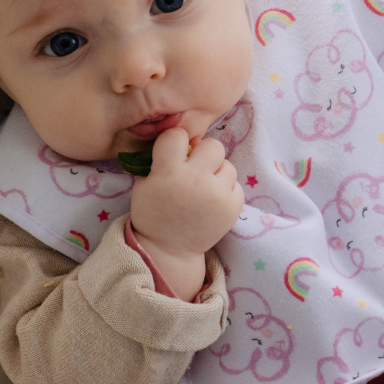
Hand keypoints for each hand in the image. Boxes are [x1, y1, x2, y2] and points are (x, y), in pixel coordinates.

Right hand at [129, 128, 242, 298]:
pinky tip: (213, 201)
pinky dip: (226, 190)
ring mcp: (218, 195)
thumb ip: (165, 160)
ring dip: (217, 173)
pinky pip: (236, 184)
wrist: (170, 249)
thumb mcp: (147, 183)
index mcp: (168, 172)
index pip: (178, 135)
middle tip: (196, 169)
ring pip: (228, 165)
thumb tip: (192, 143)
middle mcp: (196, 181)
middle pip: (213, 145)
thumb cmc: (155, 212)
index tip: (174, 154)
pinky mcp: (234, 207)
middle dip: (204, 154)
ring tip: (204, 188)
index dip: (175, 143)